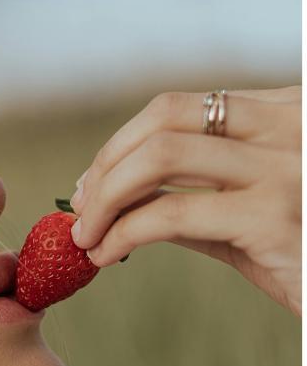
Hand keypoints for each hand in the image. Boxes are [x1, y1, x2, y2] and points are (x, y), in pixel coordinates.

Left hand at [69, 86, 300, 316]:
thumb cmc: (301, 257)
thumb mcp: (245, 215)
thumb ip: (192, 195)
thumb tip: (117, 195)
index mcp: (284, 113)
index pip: (180, 108)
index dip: (124, 142)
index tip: (92, 181)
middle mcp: (290, 125)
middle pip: (164, 120)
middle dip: (107, 163)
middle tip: (81, 206)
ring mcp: (285, 166)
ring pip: (161, 157)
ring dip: (105, 196)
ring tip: (86, 235)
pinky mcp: (274, 215)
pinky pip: (172, 213)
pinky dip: (125, 231)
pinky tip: (108, 254)